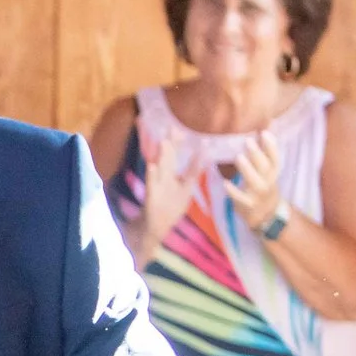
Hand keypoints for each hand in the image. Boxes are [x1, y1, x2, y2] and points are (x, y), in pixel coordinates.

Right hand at [135, 134, 194, 248]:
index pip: (177, 157)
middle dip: (171, 144)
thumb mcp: (185, 189)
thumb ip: (193, 171)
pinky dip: (152, 177)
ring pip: (160, 169)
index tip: (189, 132)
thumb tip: (204, 153)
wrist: (153, 228)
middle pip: (168, 158)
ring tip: (163, 142)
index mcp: (172, 176)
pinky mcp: (151, 198)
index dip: (181, 144)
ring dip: (162, 156)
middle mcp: (164, 179)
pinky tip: (152, 167)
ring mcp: (157, 188)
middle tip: (173, 127)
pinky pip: (152, 186)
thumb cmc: (170, 208)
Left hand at [220, 132, 285, 230]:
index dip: (271, 146)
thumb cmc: (262, 187)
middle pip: (265, 167)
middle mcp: (268, 183)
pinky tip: (225, 183)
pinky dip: (234, 192)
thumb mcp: (266, 172)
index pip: (275, 158)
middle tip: (247, 141)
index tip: (264, 133)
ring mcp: (259, 195)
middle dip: (257, 154)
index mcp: (272, 173)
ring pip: (255, 182)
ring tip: (238, 157)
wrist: (267, 216)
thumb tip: (262, 128)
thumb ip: (263, 153)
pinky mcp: (249, 206)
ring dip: (248, 169)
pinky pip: (241, 199)